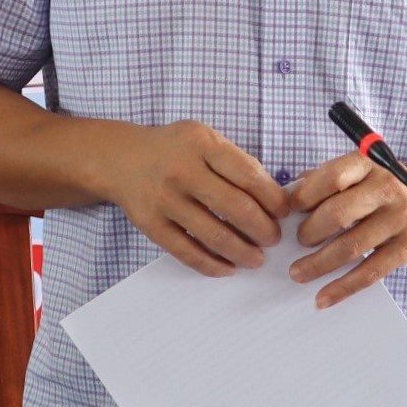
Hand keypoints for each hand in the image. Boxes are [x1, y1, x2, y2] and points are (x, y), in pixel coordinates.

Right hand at [107, 120, 288, 276]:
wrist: (121, 159)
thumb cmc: (175, 150)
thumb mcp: (205, 139)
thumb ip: (236, 163)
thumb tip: (274, 199)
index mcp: (202, 144)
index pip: (248, 175)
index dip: (272, 199)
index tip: (284, 213)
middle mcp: (182, 170)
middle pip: (236, 207)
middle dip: (263, 229)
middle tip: (274, 239)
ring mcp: (164, 199)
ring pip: (214, 235)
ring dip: (242, 252)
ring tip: (256, 258)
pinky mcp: (151, 224)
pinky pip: (187, 252)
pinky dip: (212, 264)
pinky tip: (228, 267)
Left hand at [287, 152, 406, 308]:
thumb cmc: (385, 184)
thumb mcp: (361, 170)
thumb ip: (327, 178)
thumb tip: (291, 196)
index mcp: (369, 164)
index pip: (332, 177)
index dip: (305, 196)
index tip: (290, 211)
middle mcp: (387, 188)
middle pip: (338, 214)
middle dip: (309, 232)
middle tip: (298, 242)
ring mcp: (399, 219)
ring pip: (350, 247)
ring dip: (318, 264)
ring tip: (298, 272)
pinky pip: (369, 272)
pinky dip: (342, 288)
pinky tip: (323, 297)